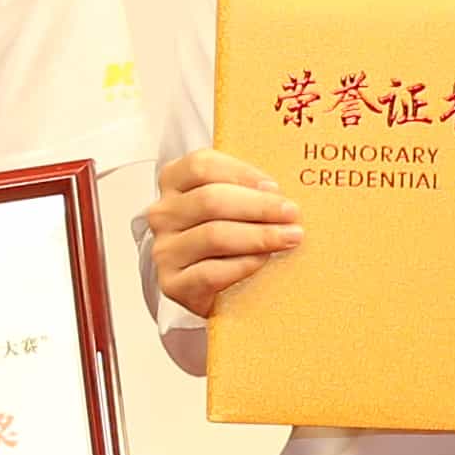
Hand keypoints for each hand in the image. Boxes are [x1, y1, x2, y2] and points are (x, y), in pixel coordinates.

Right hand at [147, 144, 300, 319]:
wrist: (213, 288)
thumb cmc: (226, 237)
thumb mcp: (230, 204)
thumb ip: (246, 189)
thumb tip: (281, 191)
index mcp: (173, 183)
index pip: (201, 165)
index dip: (242, 173)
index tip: (275, 187)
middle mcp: (163, 214)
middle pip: (211, 200)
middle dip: (259, 206)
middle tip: (292, 213)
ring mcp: (164, 250)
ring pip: (214, 235)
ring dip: (259, 236)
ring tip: (289, 237)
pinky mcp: (173, 284)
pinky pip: (211, 272)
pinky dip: (243, 264)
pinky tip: (264, 260)